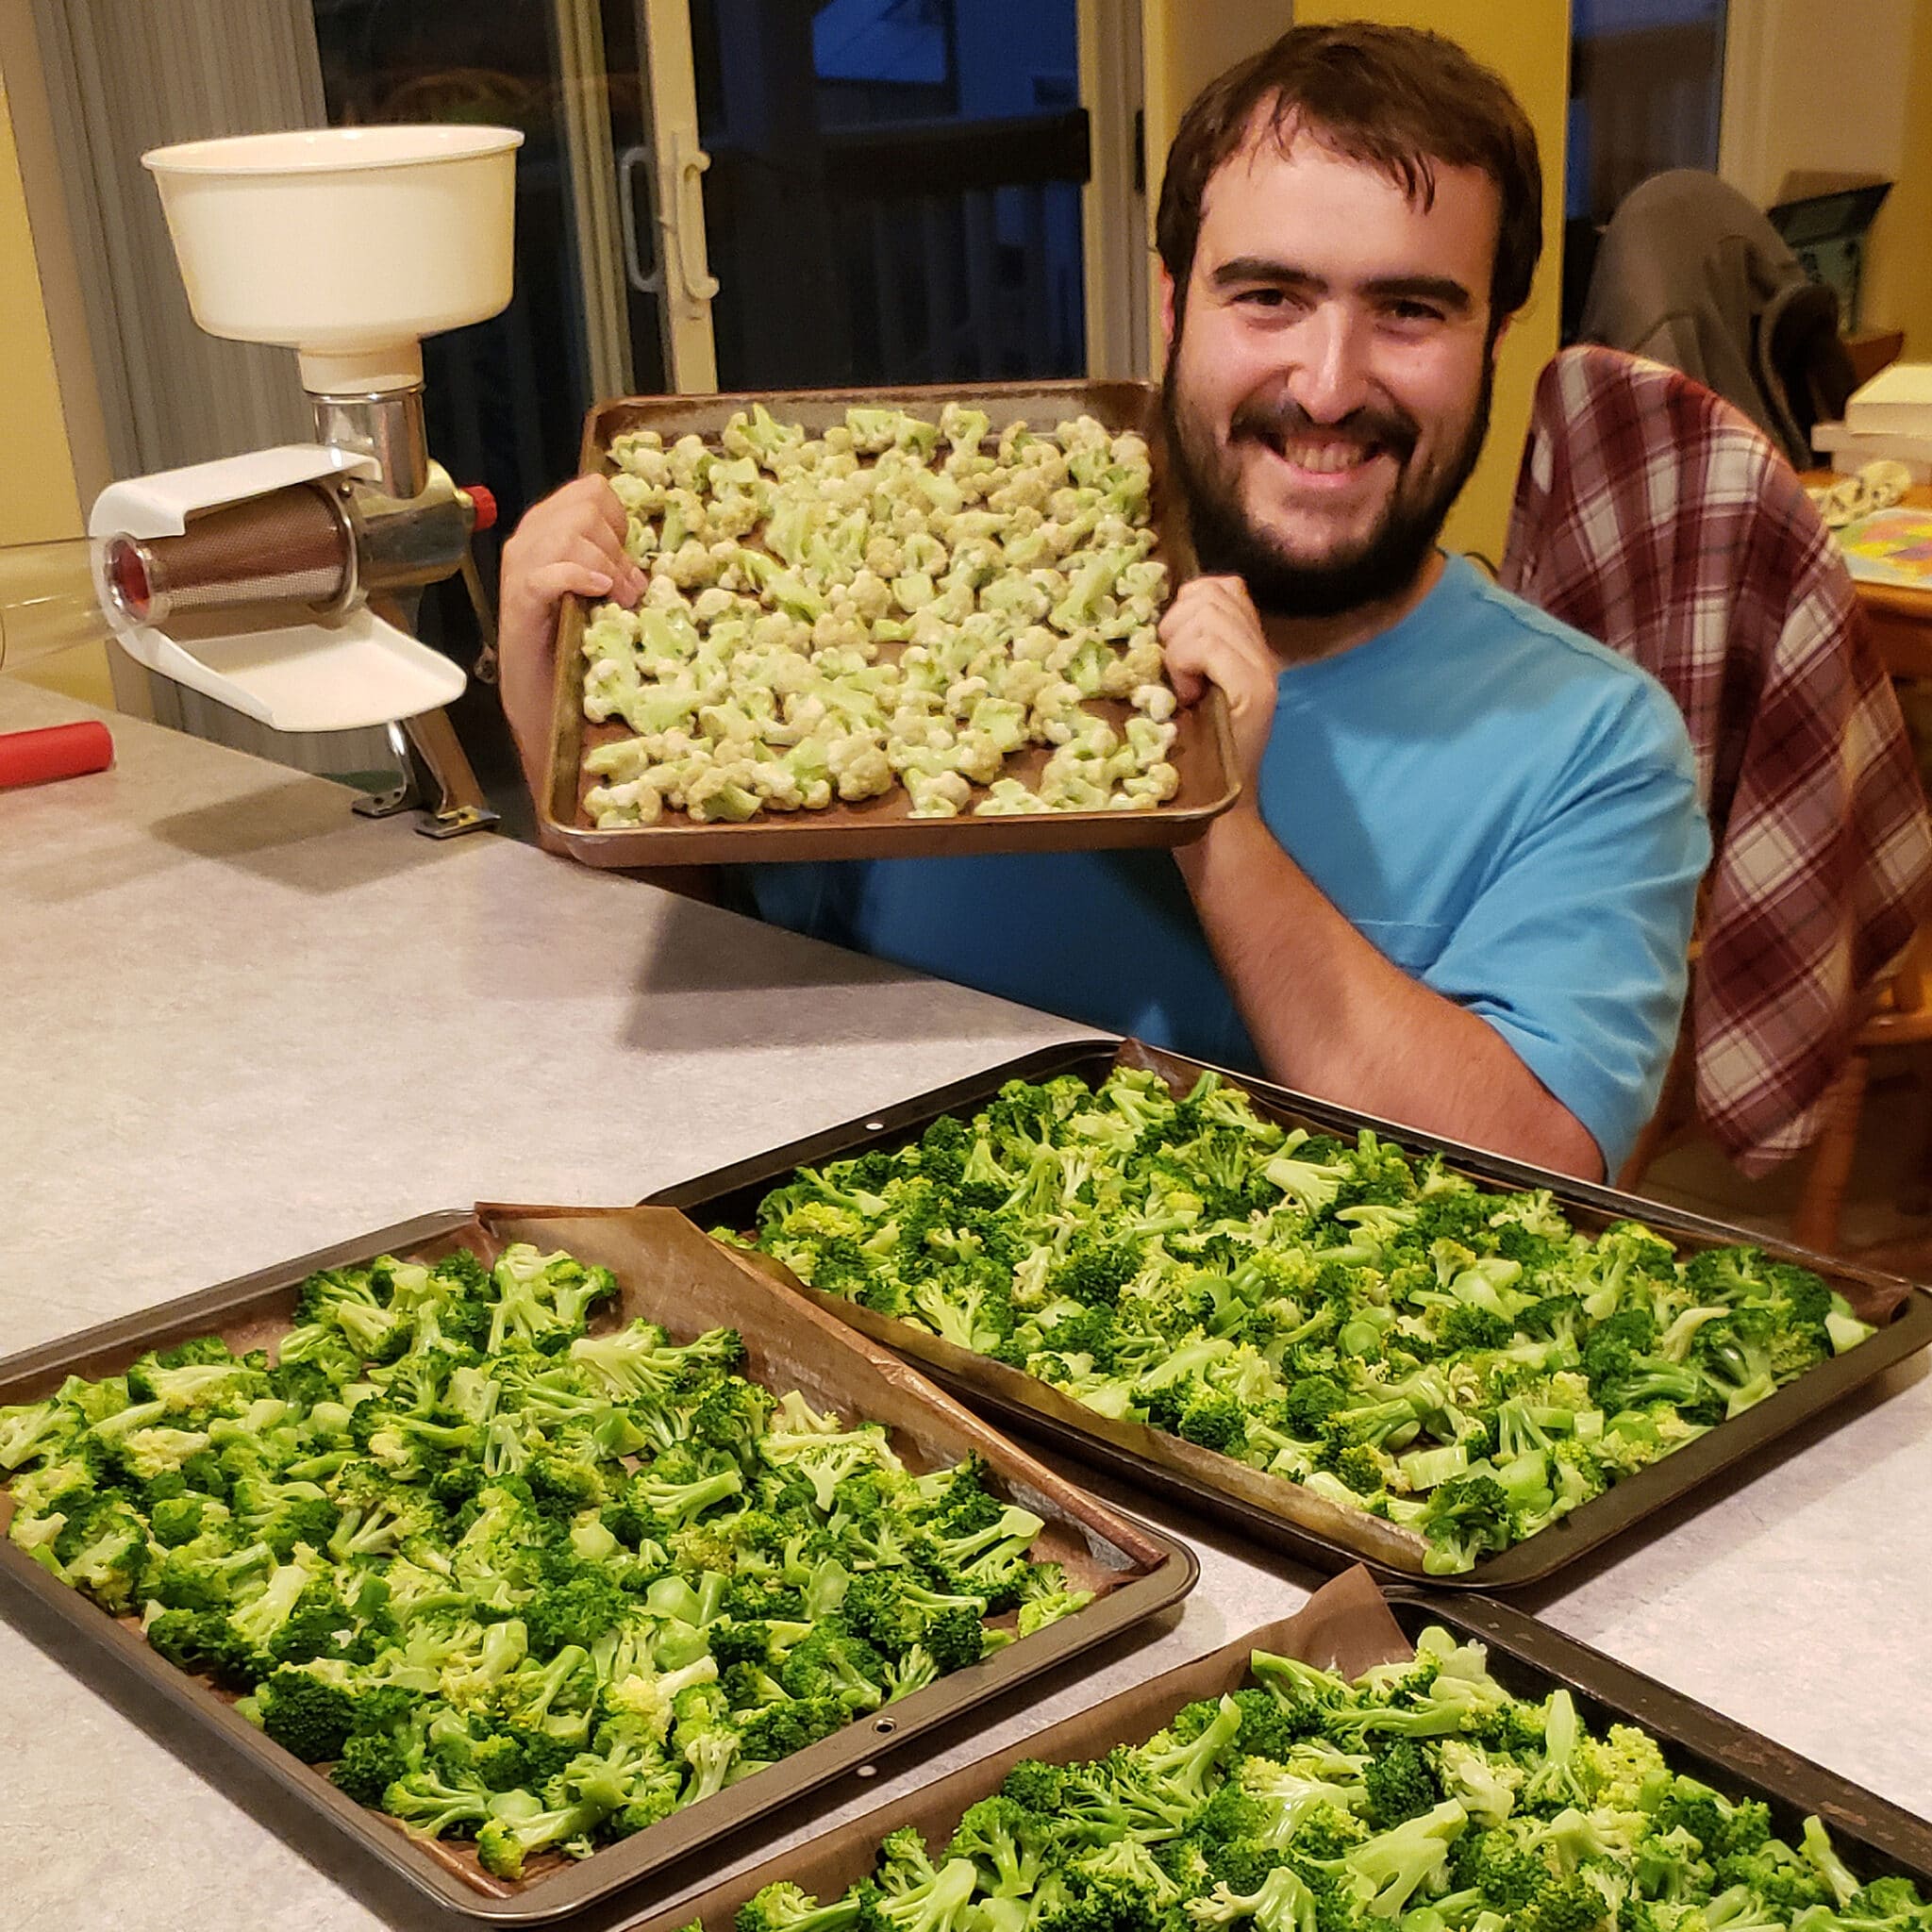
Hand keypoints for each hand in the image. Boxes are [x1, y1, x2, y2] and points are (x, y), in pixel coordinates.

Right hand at [497, 475, 647, 786]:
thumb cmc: (573, 643)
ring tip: (616, 598)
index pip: (592, 490)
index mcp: (550, 529)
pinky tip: (598, 593)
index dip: (619, 519)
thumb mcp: (601, 594)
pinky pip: (549, 571)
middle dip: (615, 546)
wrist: (541, 696)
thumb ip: (615, 565)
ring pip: (568, 534)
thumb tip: (642, 564)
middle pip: (584, 507)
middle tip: (627, 587)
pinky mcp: (520, 598)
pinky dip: (579, 577)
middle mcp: (530, 539)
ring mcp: (521, 567)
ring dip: (605, 566)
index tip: (627, 556)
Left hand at [1159, 574, 1278, 806]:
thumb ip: (1189, 650)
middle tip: (1174, 673)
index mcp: (1249, 647)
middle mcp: (1262, 652)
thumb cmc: (1195, 756)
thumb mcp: (1189, 689)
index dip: (1187, 603)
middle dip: (1175, 625)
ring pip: (1206, 614)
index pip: (1223, 586)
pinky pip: (1208, 645)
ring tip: (1181, 687)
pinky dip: (1185, 662)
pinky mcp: (1253, 690)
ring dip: (1177, 647)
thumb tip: (1161, 616)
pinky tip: (1187, 695)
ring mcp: (1261, 669)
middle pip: (1210, 593)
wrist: (1221, 811)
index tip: (1174, 648)